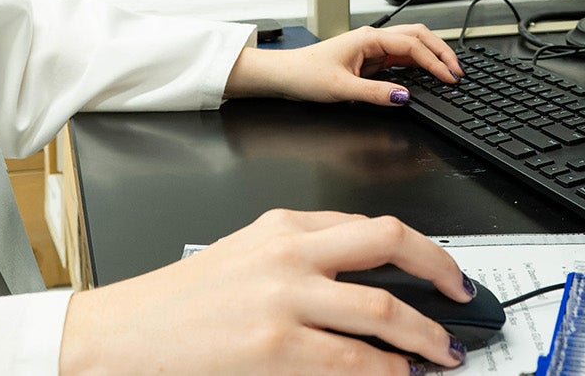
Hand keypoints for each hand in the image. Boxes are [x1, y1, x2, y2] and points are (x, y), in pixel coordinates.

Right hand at [58, 210, 470, 374]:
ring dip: (423, 335)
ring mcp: (283, 298)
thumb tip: (363, 280)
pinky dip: (384, 371)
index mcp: (281, 225)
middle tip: (462, 297)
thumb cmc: (179, 305)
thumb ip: (301, 257)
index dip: (419, 248)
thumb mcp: (244, 257)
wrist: (122, 334)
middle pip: (390, 241)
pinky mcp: (275, 347)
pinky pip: (351, 360)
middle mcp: (288, 251)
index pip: (369, 224)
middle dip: (441, 270)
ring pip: (382, 307)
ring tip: (440, 352)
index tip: (441, 269)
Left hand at [224, 24, 461, 104]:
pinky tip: (427, 74)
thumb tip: (404, 97)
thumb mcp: (341, 89)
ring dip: (432, 55)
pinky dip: (419, 63)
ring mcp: (372, 48)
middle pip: (418, 36)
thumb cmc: (305, 75)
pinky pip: (401, 57)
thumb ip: (374, 93)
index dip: (434, 61)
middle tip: (458, 71)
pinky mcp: (370, 60)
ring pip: (411, 44)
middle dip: (441, 52)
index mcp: (368, 39)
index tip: (449, 77)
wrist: (284, 75)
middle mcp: (372, 39)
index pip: (412, 46)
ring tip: (449, 70)